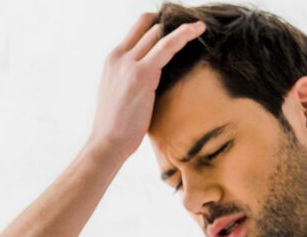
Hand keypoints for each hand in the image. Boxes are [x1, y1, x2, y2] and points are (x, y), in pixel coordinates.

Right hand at [87, 13, 206, 162]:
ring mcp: (129, 63)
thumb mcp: (121, 93)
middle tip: (192, 28)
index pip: (137, 30)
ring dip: (180, 28)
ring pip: (158, 32)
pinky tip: (198, 29)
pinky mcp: (142, 74)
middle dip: (170, 25)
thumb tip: (154, 77)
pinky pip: (166, 46)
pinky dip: (184, 35)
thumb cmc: (116, 125)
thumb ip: (133, 78)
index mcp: (112, 59)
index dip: (155, 24)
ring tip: (200, 27)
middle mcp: (118, 56)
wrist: (107, 142)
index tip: (174, 26)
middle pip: (148, 27)